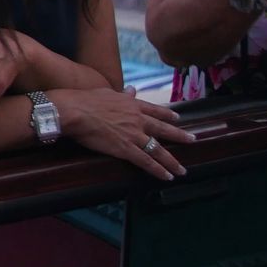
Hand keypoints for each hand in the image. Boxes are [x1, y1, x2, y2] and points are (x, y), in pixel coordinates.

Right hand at [50, 87, 191, 180]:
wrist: (75, 111)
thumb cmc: (85, 100)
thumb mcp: (107, 92)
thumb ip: (122, 94)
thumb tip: (131, 89)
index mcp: (133, 105)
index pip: (155, 110)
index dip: (168, 115)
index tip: (177, 118)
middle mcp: (138, 119)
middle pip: (163, 129)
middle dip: (179, 136)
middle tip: (192, 139)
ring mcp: (134, 135)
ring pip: (158, 150)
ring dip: (172, 161)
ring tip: (181, 169)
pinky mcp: (126, 149)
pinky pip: (146, 162)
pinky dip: (158, 170)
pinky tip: (167, 176)